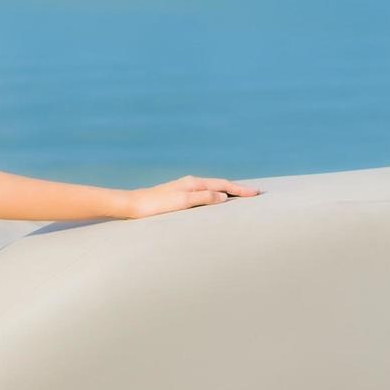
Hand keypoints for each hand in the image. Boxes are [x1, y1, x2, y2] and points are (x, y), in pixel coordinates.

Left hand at [125, 175, 260, 218]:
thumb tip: (224, 197)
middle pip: (220, 185)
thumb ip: (203, 198)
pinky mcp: (179, 197)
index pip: (223, 185)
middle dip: (238, 189)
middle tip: (255, 194)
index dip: (240, 190)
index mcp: (193, 183)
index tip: (256, 194)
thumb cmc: (156, 205)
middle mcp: (190, 183)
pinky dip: (216, 196)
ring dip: (228, 192)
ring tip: (241, 197)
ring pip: (212, 189)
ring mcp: (184, 189)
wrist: (133, 205)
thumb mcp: (182, 202)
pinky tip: (216, 202)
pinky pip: (204, 195)